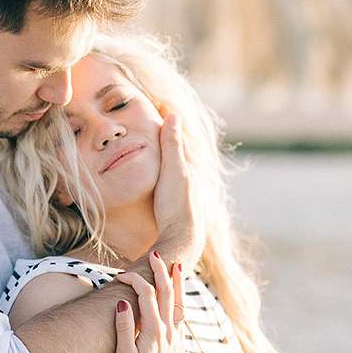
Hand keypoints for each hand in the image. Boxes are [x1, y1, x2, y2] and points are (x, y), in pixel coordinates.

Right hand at [112, 252, 184, 352]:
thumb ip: (124, 327)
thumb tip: (123, 302)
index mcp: (154, 331)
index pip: (146, 294)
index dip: (135, 280)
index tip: (120, 276)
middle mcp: (168, 331)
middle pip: (167, 292)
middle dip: (161, 271)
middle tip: (155, 254)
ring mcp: (175, 337)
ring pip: (179, 302)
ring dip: (177, 282)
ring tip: (177, 266)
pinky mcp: (178, 345)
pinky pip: (182, 315)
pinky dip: (181, 300)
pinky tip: (180, 296)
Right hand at [152, 114, 203, 269]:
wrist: (181, 239)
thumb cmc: (176, 203)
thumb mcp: (173, 170)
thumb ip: (172, 145)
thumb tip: (173, 115)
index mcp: (192, 166)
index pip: (181, 139)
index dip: (170, 127)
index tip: (159, 113)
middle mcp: (194, 179)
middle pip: (181, 154)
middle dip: (170, 142)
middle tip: (157, 129)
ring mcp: (189, 194)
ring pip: (178, 171)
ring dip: (169, 160)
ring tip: (158, 153)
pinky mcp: (182, 207)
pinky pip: (174, 185)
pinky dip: (167, 177)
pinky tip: (161, 183)